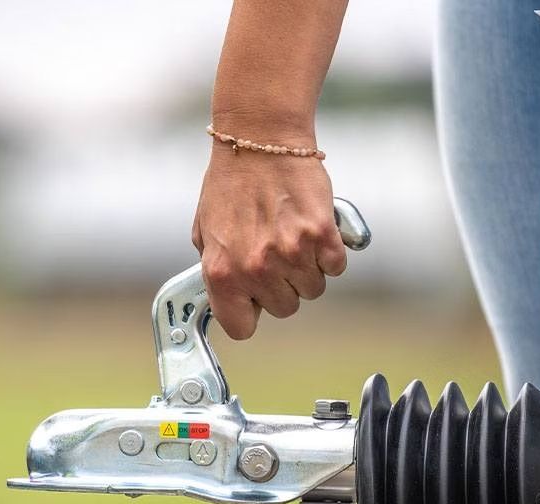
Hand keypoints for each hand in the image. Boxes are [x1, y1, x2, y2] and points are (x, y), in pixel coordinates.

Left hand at [191, 142, 347, 338]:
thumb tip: (228, 299)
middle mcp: (255, 269)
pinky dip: (329, 252)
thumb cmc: (231, 183)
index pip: (241, 328)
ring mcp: (290, 253)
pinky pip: (334, 266)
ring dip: (307, 268)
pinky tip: (312, 229)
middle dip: (282, 285)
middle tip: (276, 253)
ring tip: (291, 235)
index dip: (250, 313)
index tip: (255, 301)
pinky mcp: (321, 235)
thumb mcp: (206, 232)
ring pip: (312, 288)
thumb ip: (216, 270)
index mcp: (221, 272)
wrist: (260, 140)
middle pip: (285, 308)